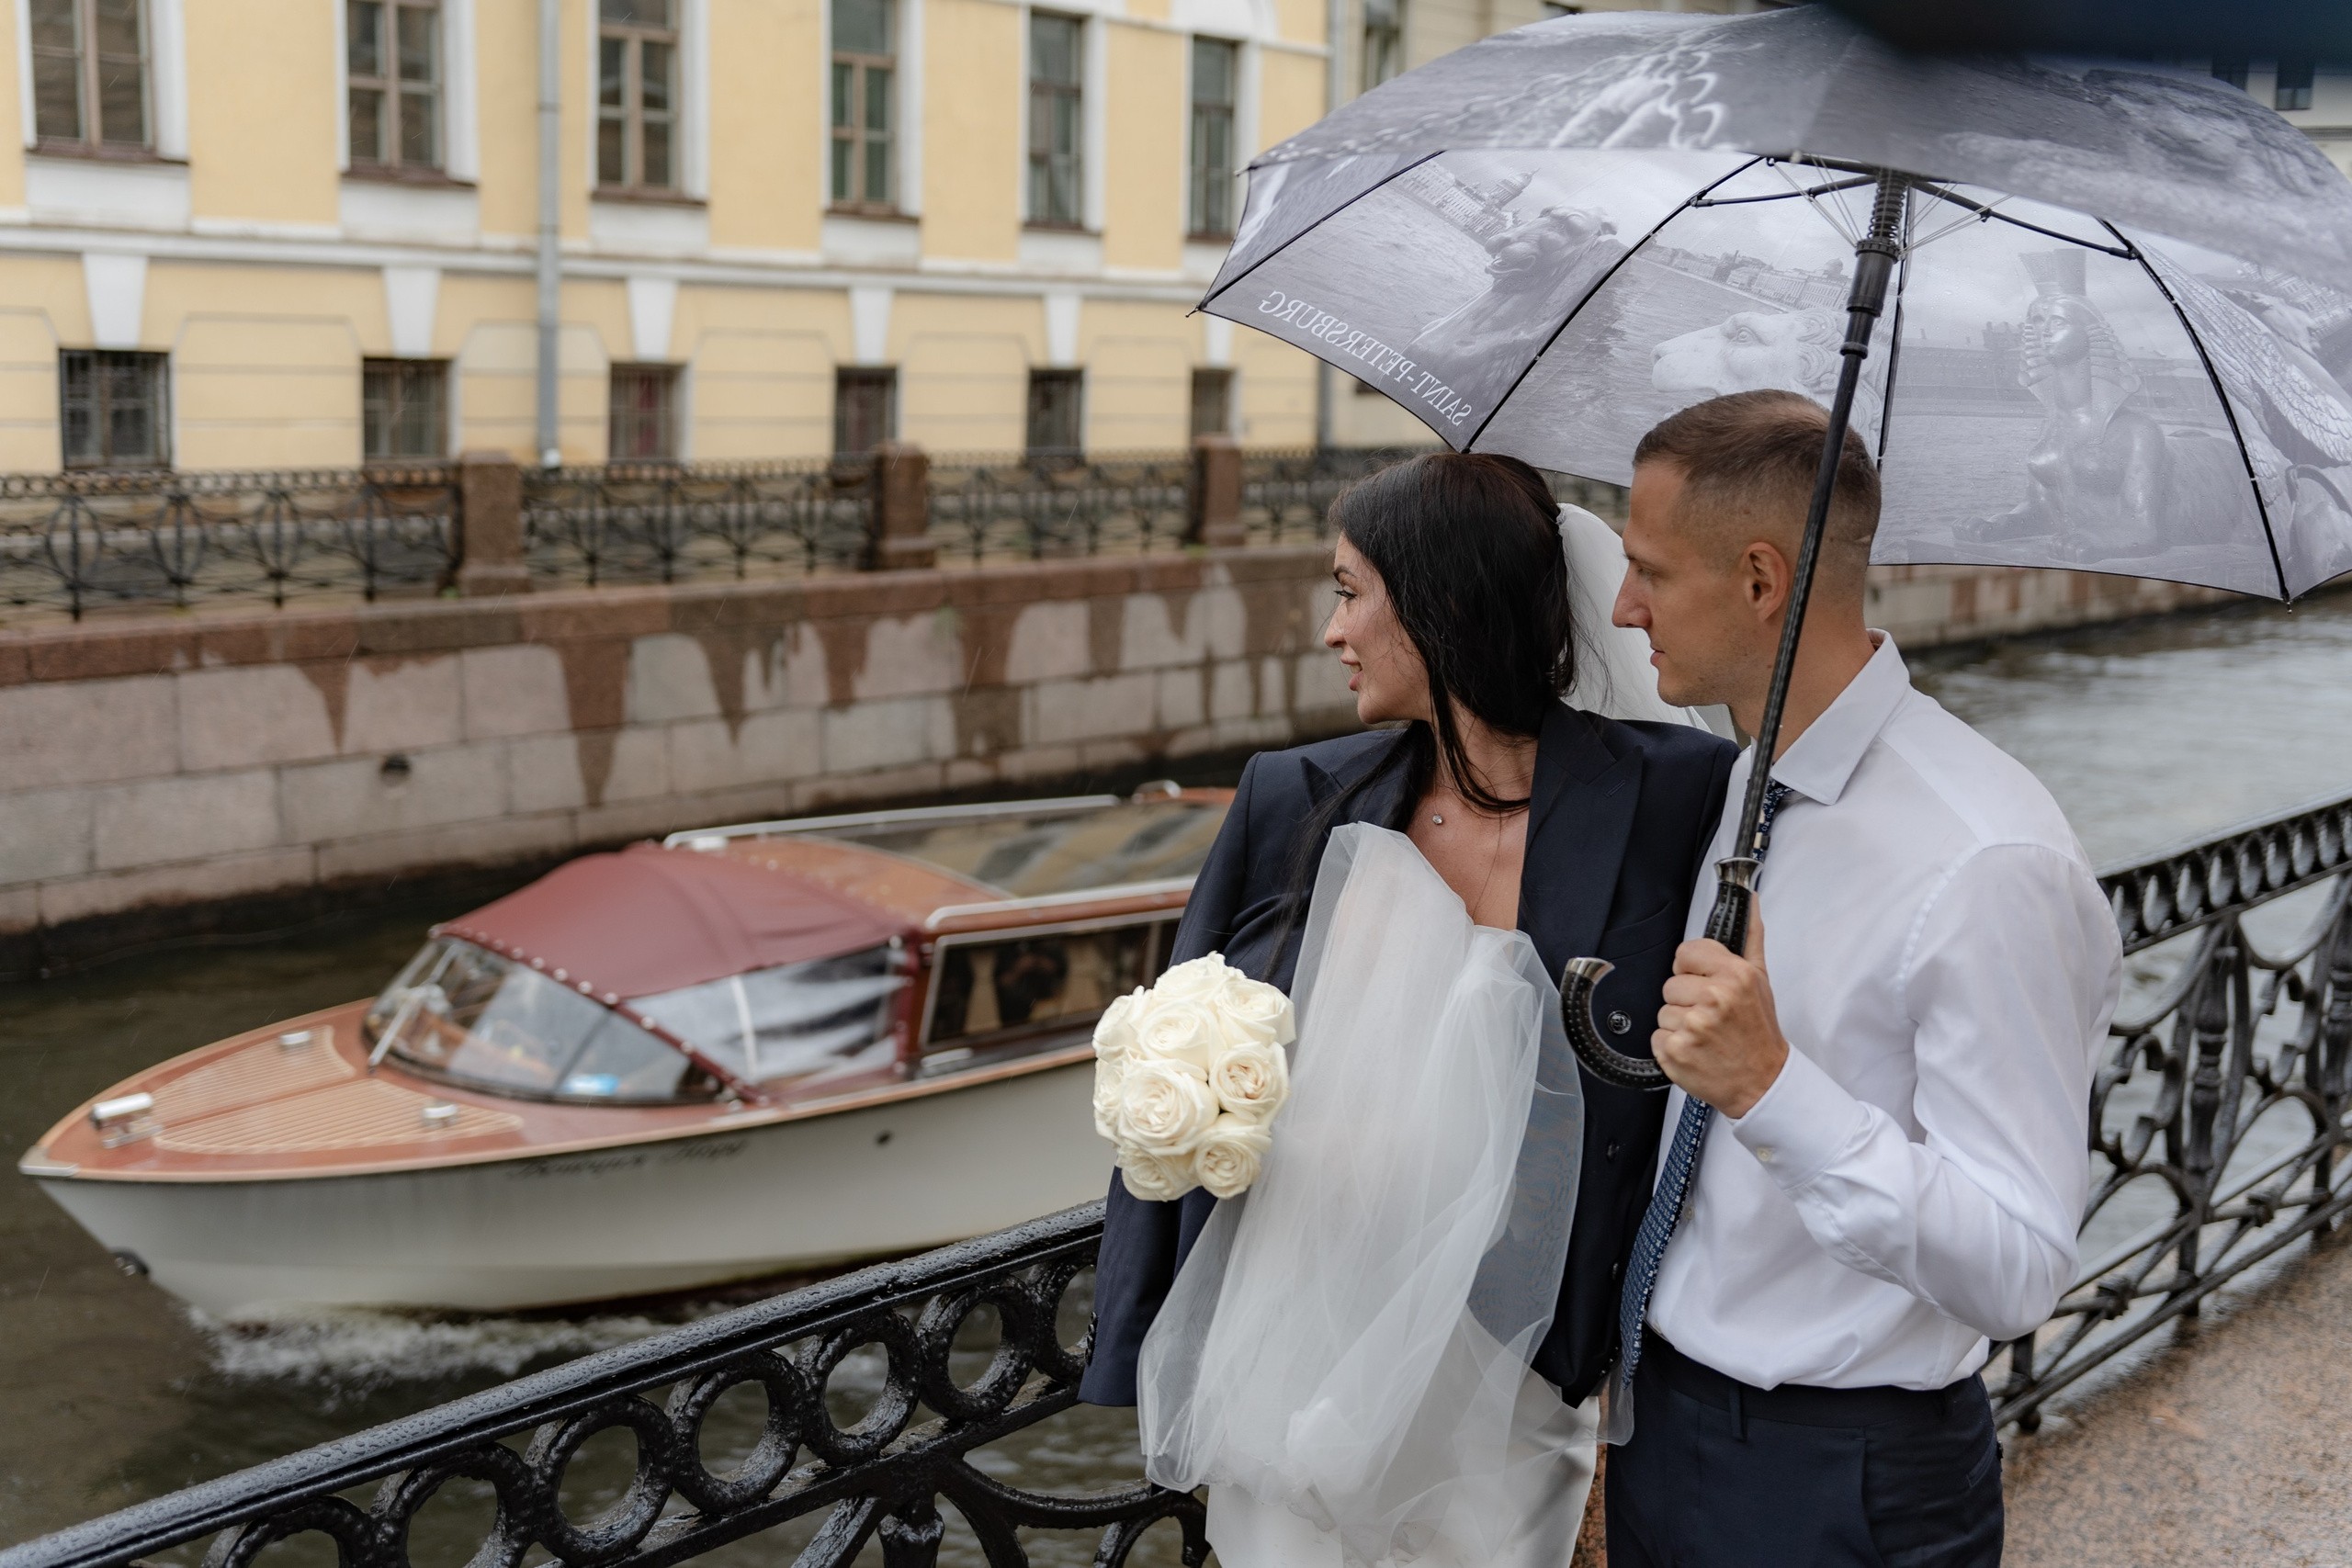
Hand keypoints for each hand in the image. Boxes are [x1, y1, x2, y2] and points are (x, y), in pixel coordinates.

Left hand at [1654, 899, 1787, 1118]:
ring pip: (1662, 1011)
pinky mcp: (1675, 1051)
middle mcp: (1714, 998)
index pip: (1686, 953)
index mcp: (1734, 976)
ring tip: (1705, 1035)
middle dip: (1686, 1000)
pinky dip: (1671, 1046)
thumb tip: (1748, 900)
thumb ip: (1750, 938)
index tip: (1704, 983)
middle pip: (1670, 984)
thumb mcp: (1761, 981)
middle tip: (1710, 1016)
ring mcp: (1693, 1026)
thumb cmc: (1759, 1033)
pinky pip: (1656, 1037)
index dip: (1691, 970)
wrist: (1763, 1083)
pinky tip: (1695, 1050)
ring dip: (1678, 1024)